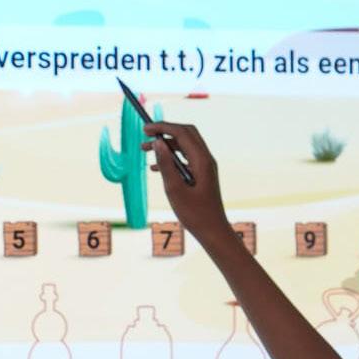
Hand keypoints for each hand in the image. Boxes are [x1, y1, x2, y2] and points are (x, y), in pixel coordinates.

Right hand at [142, 121, 231, 239]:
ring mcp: (205, 167)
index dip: (163, 127)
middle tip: (145, 133)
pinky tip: (154, 167)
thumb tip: (157, 142)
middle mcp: (206, 160)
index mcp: (202, 161)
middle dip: (165, 131)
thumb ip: (165, 164)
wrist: (213, 231)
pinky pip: (185, 158)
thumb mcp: (174, 189)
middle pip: (186, 133)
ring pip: (184, 146)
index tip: (145, 129)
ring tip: (145, 150)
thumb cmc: (195, 214)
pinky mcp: (202, 175)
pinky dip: (171, 157)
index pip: (182, 133)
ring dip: (166, 145)